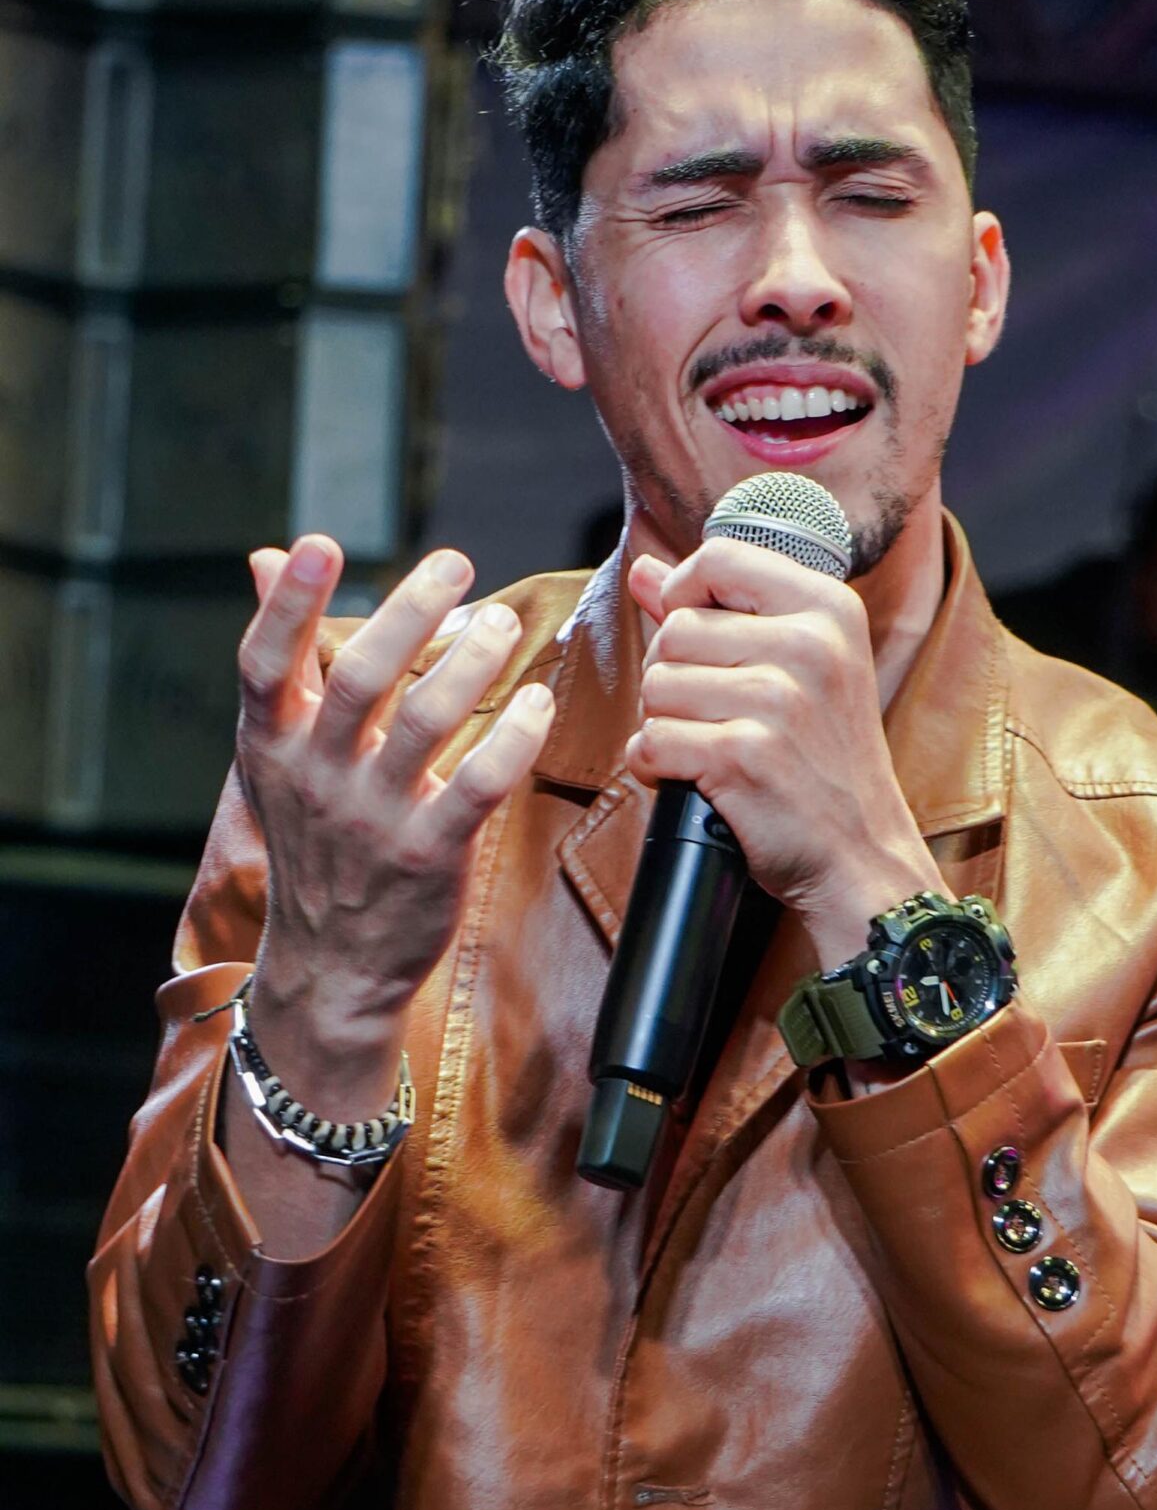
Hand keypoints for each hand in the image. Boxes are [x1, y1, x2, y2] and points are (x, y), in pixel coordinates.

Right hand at [238, 534, 554, 1109]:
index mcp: (272, 744)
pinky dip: (514, 736)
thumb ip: (285, 659)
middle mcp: (315, 776)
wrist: (332, 966)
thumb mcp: (279, 756)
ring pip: (426, 720)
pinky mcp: (429, 854)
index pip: (265, 662)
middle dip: (410, 610)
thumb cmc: (316, 842)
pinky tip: (538, 701)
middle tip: (455, 564)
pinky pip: (479, 783)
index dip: (289, 602)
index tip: (318, 543)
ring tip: (501, 624)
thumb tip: (266, 558)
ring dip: (472, 661)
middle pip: (361, 677)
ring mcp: (372, 818)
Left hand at [626, 539, 942, 966]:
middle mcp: (810, 646)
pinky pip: (653, 742)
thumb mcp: (797, 669)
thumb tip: (643, 573)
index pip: (719, 557)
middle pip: (676, 629)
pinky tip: (693, 778)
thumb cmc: (825, 763)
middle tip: (711, 715)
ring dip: (663, 724)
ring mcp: (779, 702)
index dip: (686, 594)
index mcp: (829, 610)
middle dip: (672, 676)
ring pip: (656, 686)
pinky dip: (656, 767)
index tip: (698, 640)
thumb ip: (718, 610)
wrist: (863, 856)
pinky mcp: (745, 756)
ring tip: (708, 747)